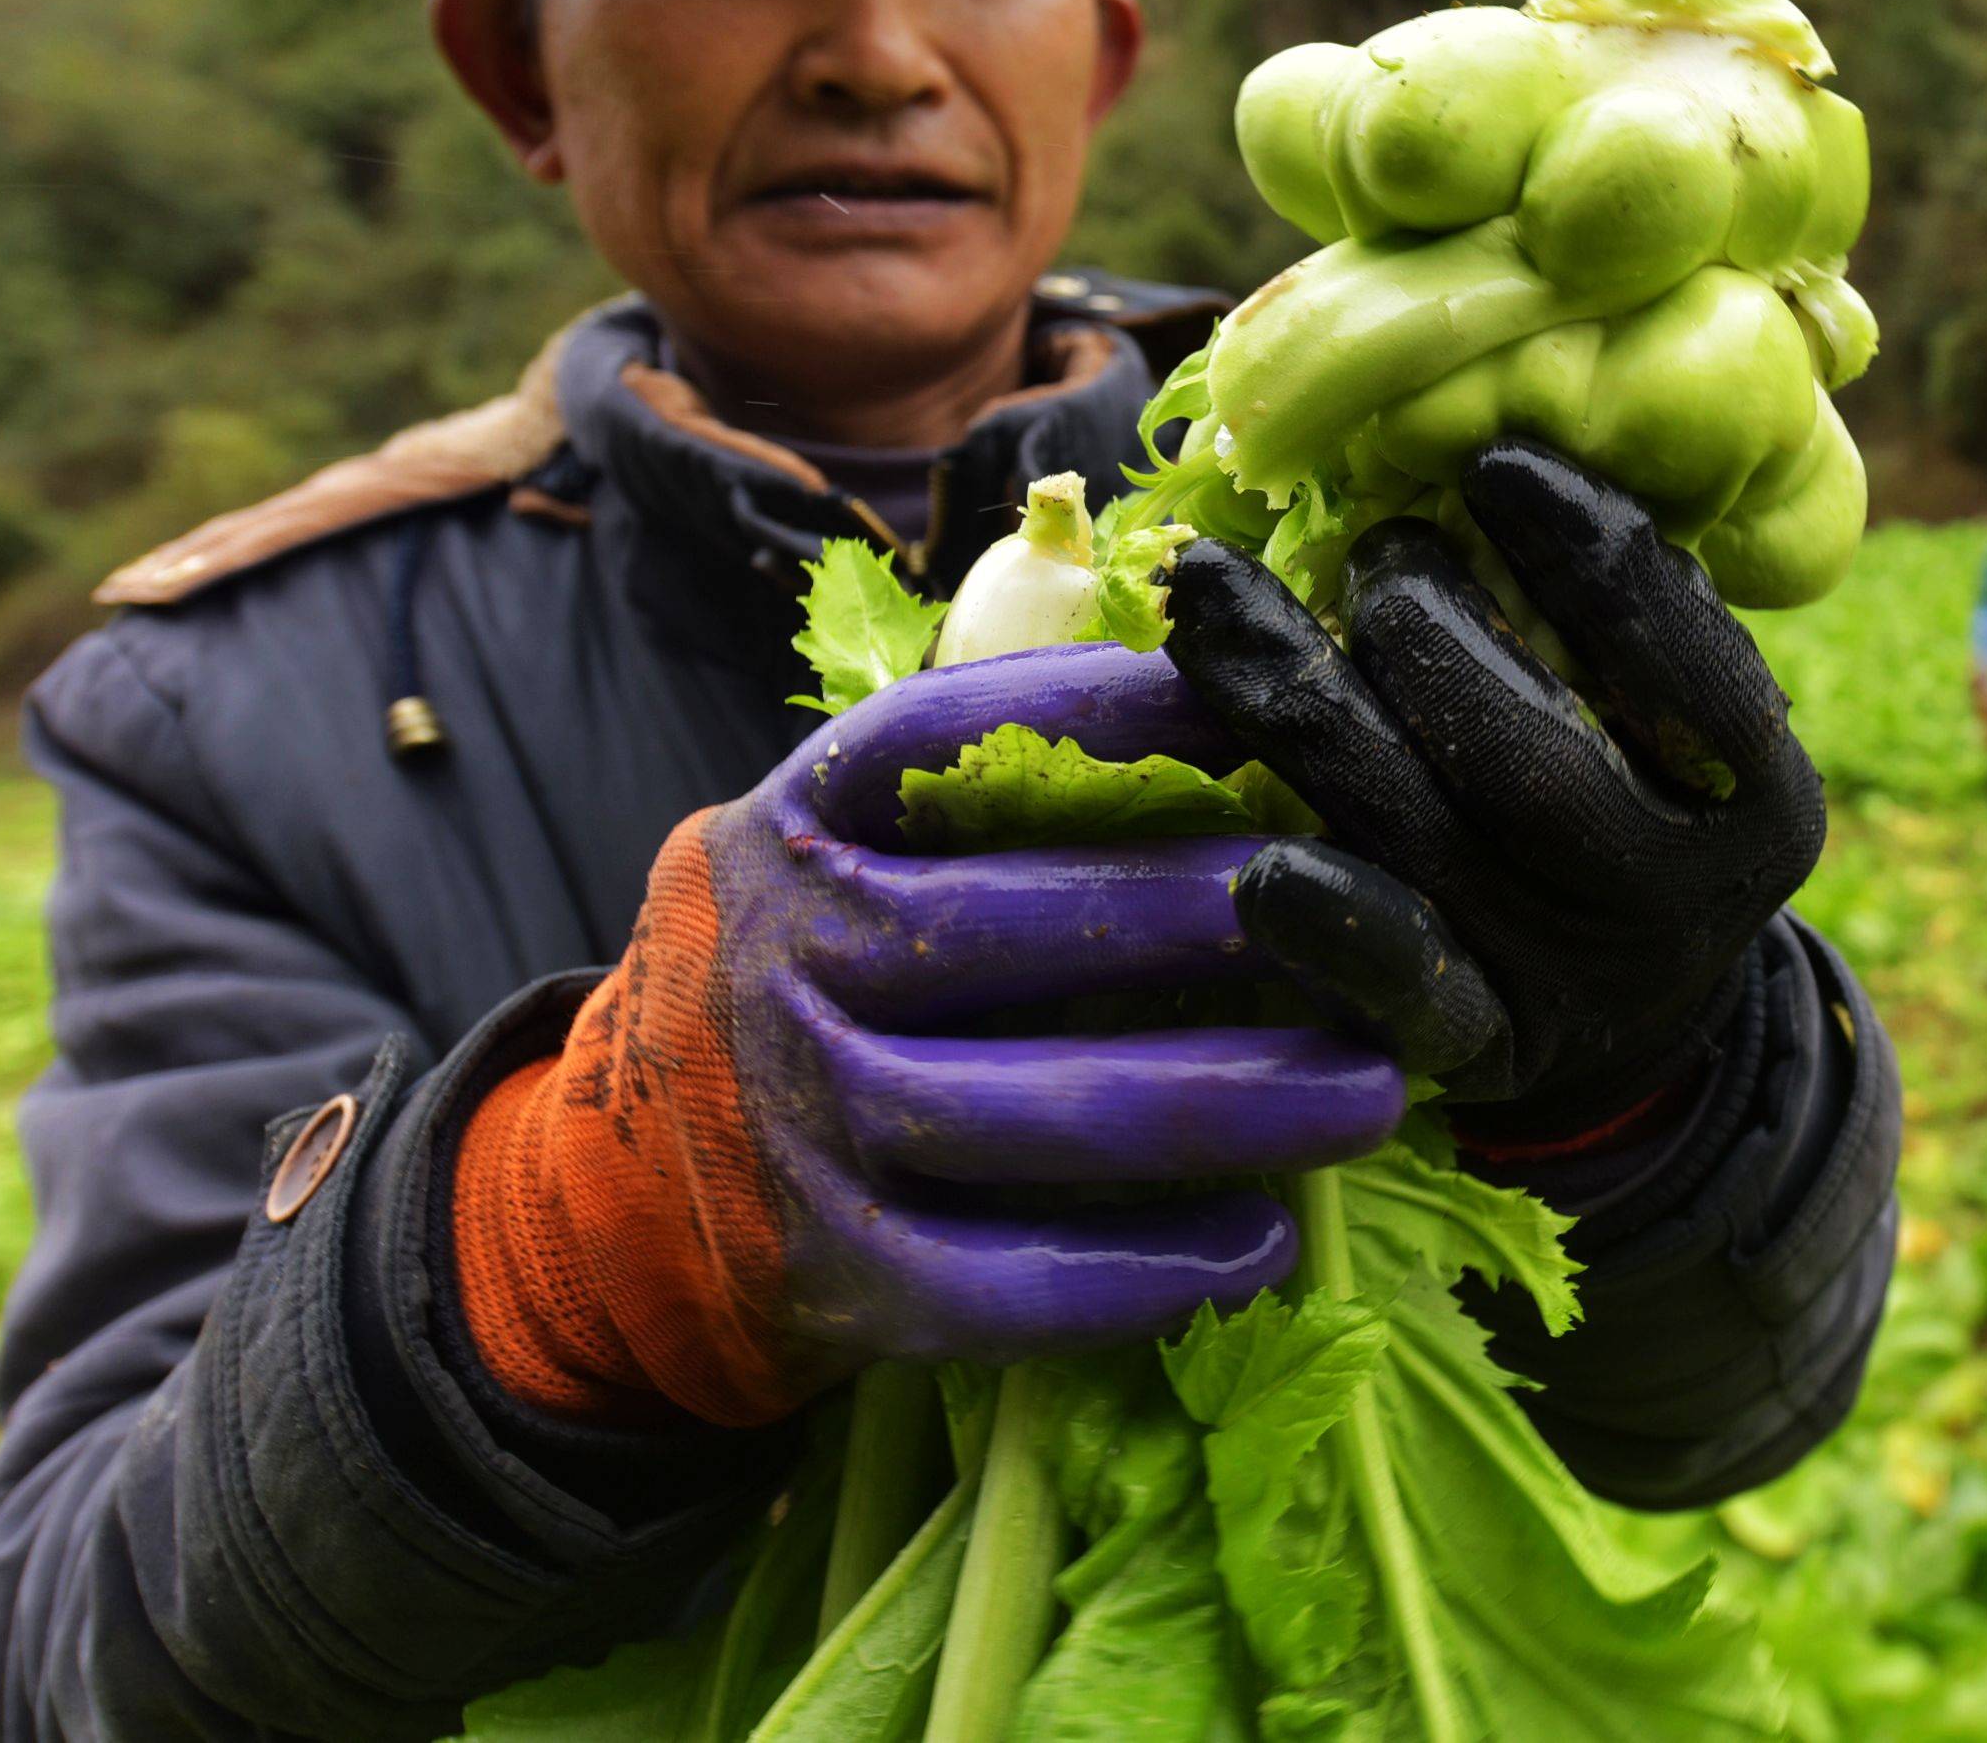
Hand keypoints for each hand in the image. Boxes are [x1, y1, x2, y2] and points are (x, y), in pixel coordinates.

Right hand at [450, 642, 1478, 1428]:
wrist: (611, 1200)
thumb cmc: (800, 989)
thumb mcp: (831, 856)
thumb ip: (972, 795)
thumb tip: (1220, 719)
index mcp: (797, 832)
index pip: (946, 741)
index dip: (1108, 712)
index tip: (1261, 704)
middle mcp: (788, 964)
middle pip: (1022, 927)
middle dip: (1215, 917)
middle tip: (1374, 912)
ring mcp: (804, 1126)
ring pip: (1044, 1113)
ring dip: (1232, 1103)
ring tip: (1373, 1091)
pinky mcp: (839, 1278)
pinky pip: (1013, 1283)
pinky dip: (1151, 1272)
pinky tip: (1265, 1245)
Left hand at [1165, 442, 1829, 1133]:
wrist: (1629, 1016)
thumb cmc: (1641, 799)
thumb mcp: (1692, 723)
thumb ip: (1640, 614)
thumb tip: (1512, 437)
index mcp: (1764, 807)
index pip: (1693, 672)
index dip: (1592, 559)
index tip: (1496, 463)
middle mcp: (1674, 906)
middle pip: (1535, 762)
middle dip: (1427, 629)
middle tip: (1373, 549)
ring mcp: (1569, 987)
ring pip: (1429, 843)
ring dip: (1307, 711)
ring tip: (1221, 603)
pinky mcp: (1474, 1054)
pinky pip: (1399, 991)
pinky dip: (1332, 926)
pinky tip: (1257, 864)